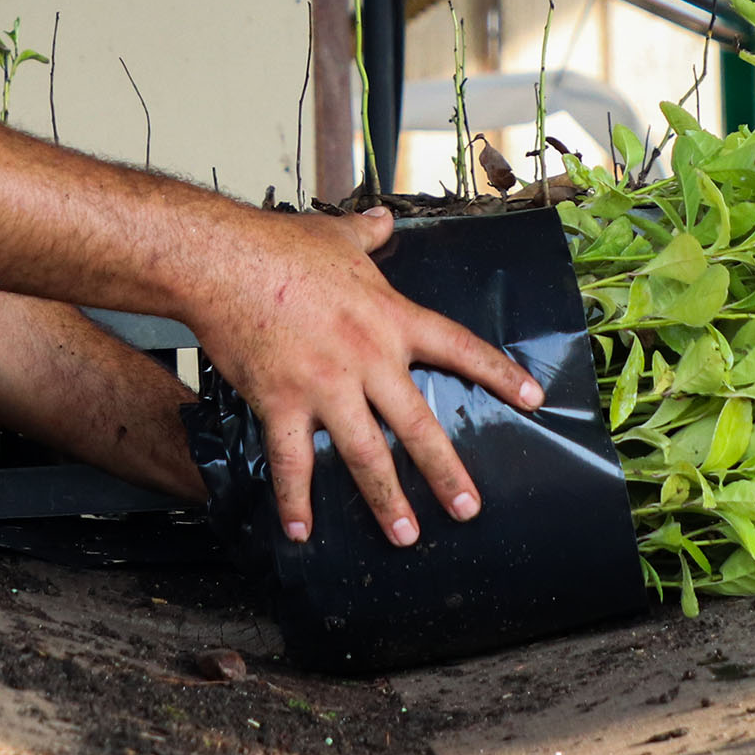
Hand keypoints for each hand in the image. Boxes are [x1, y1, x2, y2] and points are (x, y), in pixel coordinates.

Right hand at [182, 206, 542, 547]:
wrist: (223, 260)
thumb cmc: (279, 246)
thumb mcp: (336, 235)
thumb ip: (367, 234)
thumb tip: (382, 219)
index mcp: (389, 317)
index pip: (458, 347)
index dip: (498, 373)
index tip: (531, 398)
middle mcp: (367, 358)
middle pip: (418, 424)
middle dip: (446, 472)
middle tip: (468, 508)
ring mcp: (325, 385)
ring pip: (365, 454)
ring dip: (386, 499)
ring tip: (405, 535)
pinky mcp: (282, 401)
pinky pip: (293, 461)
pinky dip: (295, 500)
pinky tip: (301, 531)